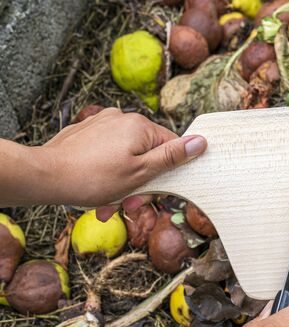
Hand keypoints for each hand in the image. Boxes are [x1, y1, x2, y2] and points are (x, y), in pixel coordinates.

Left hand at [37, 108, 206, 209]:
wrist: (45, 176)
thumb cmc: (94, 178)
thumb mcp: (141, 173)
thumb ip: (172, 157)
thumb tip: (201, 142)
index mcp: (140, 126)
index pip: (171, 146)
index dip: (168, 172)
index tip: (155, 191)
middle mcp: (122, 118)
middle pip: (147, 153)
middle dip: (141, 182)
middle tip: (127, 204)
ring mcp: (103, 123)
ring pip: (127, 156)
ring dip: (123, 182)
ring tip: (108, 202)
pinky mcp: (87, 132)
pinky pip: (108, 154)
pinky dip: (108, 172)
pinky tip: (98, 190)